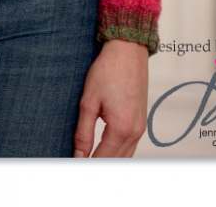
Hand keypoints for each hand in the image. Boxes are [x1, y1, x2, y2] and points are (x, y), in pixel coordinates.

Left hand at [73, 39, 149, 156]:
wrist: (128, 50)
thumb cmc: (108, 70)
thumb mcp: (89, 101)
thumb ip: (84, 132)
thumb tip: (78, 155)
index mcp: (121, 128)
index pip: (102, 160)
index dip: (86, 166)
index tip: (73, 165)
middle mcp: (134, 132)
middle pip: (116, 162)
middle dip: (97, 165)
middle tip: (79, 162)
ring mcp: (141, 127)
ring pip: (125, 157)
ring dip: (108, 160)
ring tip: (89, 157)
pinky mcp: (141, 121)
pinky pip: (131, 146)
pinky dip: (118, 152)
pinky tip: (105, 149)